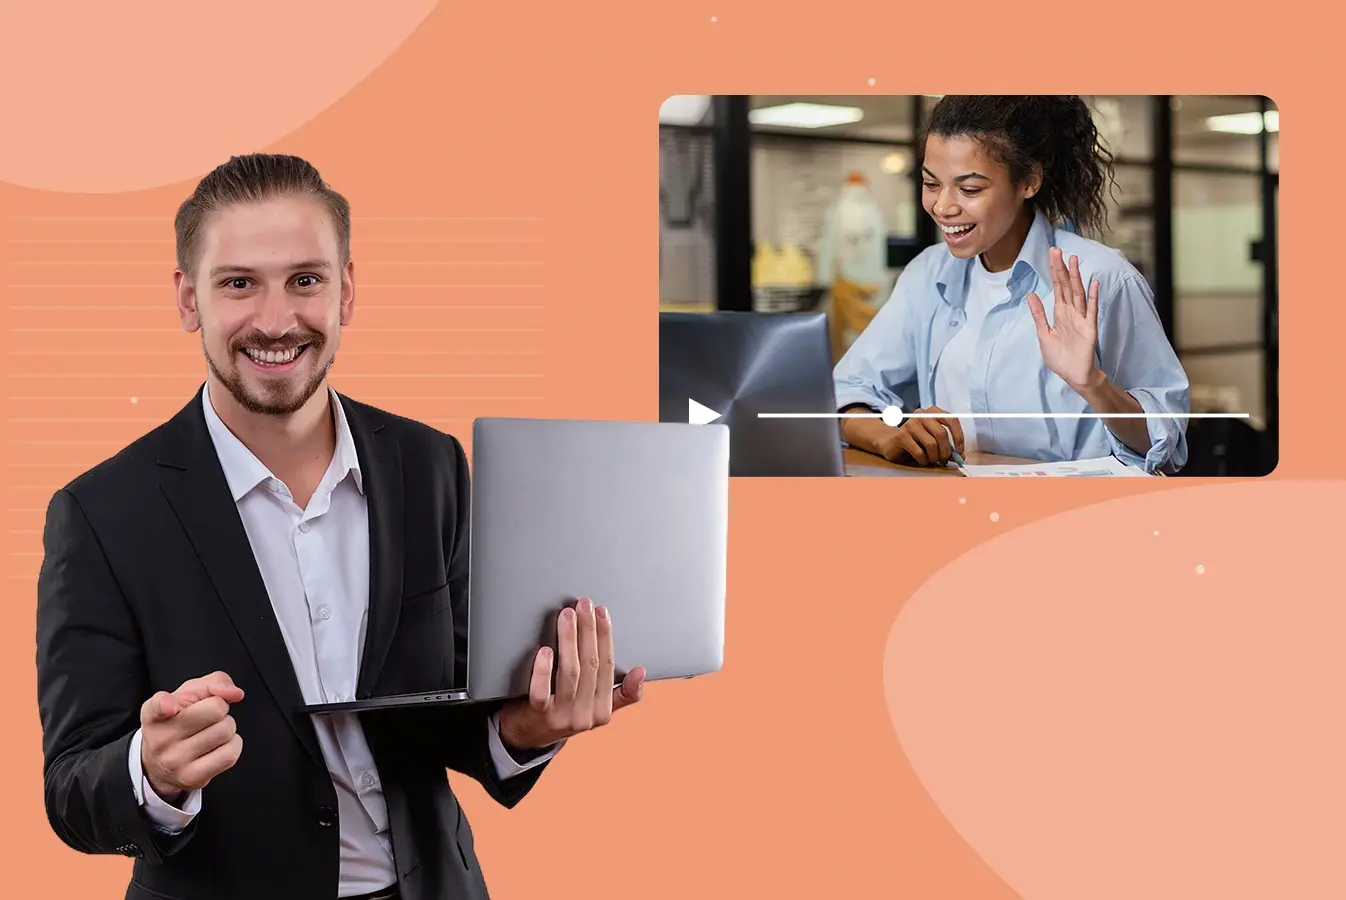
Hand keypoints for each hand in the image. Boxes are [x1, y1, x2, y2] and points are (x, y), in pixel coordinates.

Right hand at [139, 671, 244, 803]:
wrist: (160, 763)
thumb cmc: (179, 720)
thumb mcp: (189, 694)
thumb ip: (213, 683)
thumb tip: (235, 694)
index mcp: (154, 714)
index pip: (158, 706)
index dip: (165, 704)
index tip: (170, 706)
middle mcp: (161, 739)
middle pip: (215, 709)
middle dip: (220, 708)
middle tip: (208, 716)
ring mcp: (175, 761)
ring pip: (226, 731)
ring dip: (227, 727)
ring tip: (210, 731)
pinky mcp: (192, 778)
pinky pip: (230, 754)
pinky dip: (233, 745)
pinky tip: (218, 745)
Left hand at [498, 598, 644, 751]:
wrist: (527, 735)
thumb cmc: (563, 711)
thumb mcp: (595, 706)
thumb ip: (621, 692)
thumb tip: (641, 671)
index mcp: (603, 710)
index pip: (608, 666)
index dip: (606, 636)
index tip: (601, 612)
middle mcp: (586, 715)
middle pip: (590, 665)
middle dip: (589, 630)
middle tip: (584, 604)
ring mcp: (562, 716)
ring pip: (570, 673)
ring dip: (570, 640)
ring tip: (567, 616)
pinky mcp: (538, 715)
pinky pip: (542, 692)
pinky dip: (544, 670)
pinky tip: (545, 649)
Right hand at [875, 406, 964, 465]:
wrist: (890, 442)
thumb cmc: (915, 441)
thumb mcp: (933, 439)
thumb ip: (947, 445)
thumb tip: (961, 456)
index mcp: (932, 412)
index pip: (951, 420)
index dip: (959, 436)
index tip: (960, 451)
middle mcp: (921, 414)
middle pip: (942, 434)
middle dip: (946, 451)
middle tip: (944, 460)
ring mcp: (910, 424)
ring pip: (931, 444)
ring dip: (934, 457)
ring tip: (932, 460)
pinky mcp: (901, 436)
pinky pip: (919, 452)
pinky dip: (923, 460)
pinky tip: (921, 460)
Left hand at [1027, 247, 1101, 391]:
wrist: (1073, 376)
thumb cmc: (1060, 357)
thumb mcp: (1044, 334)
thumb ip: (1039, 315)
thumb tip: (1030, 295)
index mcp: (1060, 313)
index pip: (1057, 287)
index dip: (1054, 271)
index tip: (1051, 255)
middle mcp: (1071, 313)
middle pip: (1066, 286)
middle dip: (1061, 269)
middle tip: (1057, 250)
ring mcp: (1081, 319)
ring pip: (1078, 294)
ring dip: (1076, 277)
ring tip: (1073, 260)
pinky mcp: (1089, 329)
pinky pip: (1091, 311)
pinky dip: (1093, 297)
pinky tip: (1093, 283)